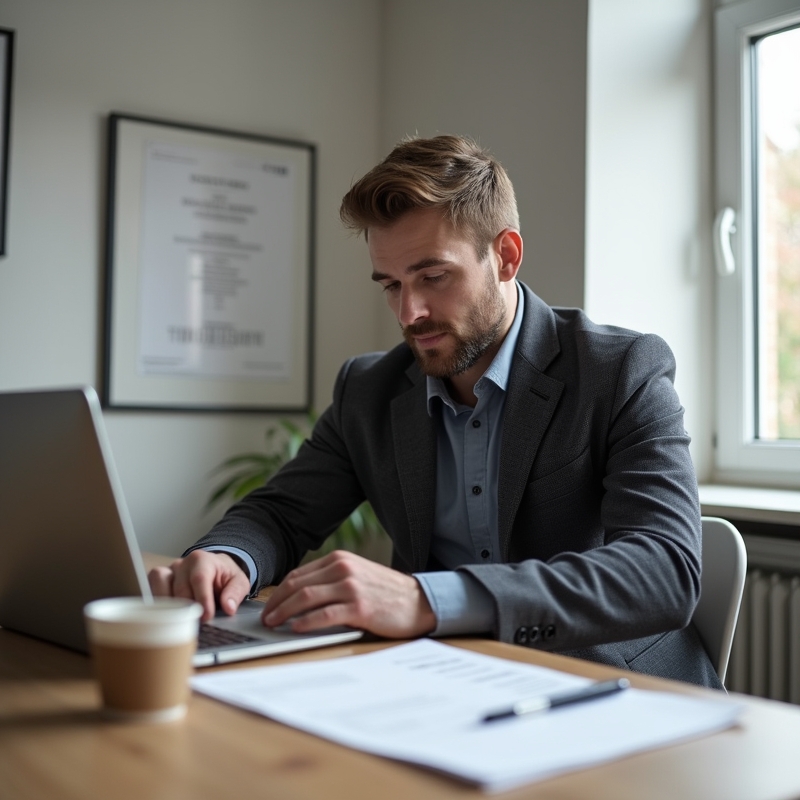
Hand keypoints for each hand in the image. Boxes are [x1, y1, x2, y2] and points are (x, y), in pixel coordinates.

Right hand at [148, 550, 250, 622]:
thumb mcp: (238, 582)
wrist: (215, 569)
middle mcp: (182, 564)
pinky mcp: (158, 582)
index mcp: (202, 560)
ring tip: (179, 620)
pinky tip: (164, 617)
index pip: (199, 578)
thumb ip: (235, 593)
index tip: (206, 616)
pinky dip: (155, 604)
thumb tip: (228, 607)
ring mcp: (168, 571)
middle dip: (187, 607)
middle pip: (179, 586)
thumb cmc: (224, 576)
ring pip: (159, 584)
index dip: (202, 599)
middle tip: (195, 623)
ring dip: (168, 605)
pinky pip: (149, 589)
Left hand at [261, 550, 436, 638]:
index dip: (279, 591)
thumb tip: (299, 598)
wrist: (419, 601)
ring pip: (306, 598)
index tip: (269, 605)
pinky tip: (296, 629)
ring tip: (273, 624)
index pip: (299, 574)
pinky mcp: (359, 607)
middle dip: (276, 602)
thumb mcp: (357, 576)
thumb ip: (332, 581)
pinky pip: (324, 614)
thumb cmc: (387, 593)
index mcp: (340, 560)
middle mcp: (343, 569)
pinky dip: (305, 622)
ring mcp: (351, 587)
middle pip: (298, 585)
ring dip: (284, 612)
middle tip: (265, 617)